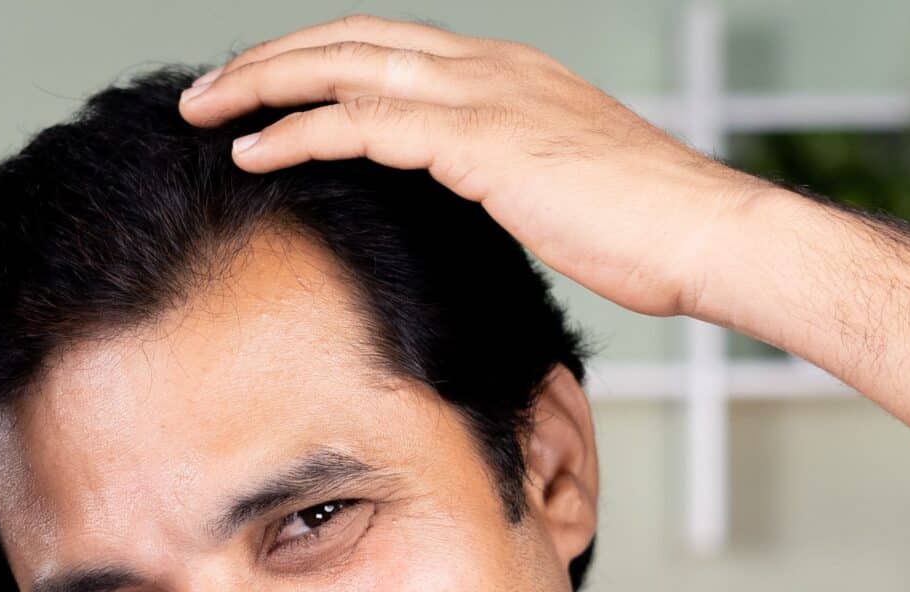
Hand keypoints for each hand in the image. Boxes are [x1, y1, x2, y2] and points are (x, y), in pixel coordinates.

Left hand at [176, 13, 773, 321]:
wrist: (703, 234)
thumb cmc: (648, 232)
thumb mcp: (564, 190)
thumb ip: (507, 179)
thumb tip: (470, 207)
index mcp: (508, 72)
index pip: (390, 46)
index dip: (320, 60)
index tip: (267, 89)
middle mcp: (489, 65)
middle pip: (352, 40)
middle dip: (272, 59)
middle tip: (210, 90)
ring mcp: (482, 95)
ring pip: (343, 67)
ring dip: (263, 86)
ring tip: (206, 113)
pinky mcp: (476, 140)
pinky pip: (362, 123)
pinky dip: (297, 133)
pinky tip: (253, 153)